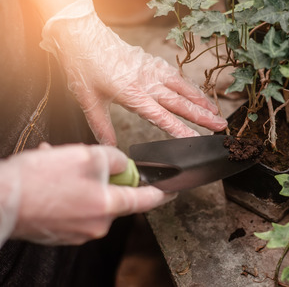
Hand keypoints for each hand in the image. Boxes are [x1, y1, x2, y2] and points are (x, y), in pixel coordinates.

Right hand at [0, 143, 176, 245]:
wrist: (1, 200)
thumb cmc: (40, 180)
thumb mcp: (86, 156)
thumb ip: (114, 159)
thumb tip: (121, 165)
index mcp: (108, 207)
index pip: (146, 201)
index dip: (162, 193)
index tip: (172, 190)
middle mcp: (97, 225)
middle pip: (115, 197)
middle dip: (104, 177)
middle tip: (85, 162)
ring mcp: (78, 232)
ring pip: (91, 199)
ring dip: (81, 181)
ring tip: (58, 166)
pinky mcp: (61, 233)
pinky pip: (74, 207)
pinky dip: (68, 192)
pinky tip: (50, 179)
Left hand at [40, 0, 226, 144]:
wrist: (83, 34)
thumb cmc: (84, 65)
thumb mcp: (88, 99)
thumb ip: (101, 125)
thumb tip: (109, 146)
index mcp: (132, 93)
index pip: (161, 117)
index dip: (180, 130)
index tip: (197, 139)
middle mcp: (147, 82)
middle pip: (180, 103)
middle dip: (202, 116)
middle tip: (220, 126)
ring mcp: (152, 70)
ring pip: (183, 88)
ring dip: (201, 100)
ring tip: (216, 111)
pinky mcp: (152, 62)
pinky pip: (176, 76)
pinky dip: (189, 86)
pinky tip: (196, 93)